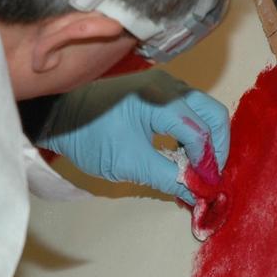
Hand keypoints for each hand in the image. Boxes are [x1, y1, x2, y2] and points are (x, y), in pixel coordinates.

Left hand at [37, 70, 229, 203]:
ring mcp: (165, 83)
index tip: (205, 188)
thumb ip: (169, 177)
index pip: (200, 133)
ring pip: (203, 110)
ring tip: (196, 170)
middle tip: (209, 176)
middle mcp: (169, 84)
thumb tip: (198, 192)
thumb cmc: (90, 137)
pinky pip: (189, 109)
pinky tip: (183, 155)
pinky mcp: (158, 89)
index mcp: (160, 99)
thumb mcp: (130, 164)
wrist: (61, 115)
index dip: (207, 164)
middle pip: (213, 114)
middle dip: (216, 148)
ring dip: (206, 140)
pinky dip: (193, 131)